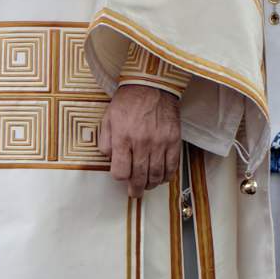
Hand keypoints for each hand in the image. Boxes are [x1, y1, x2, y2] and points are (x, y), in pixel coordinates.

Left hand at [99, 84, 181, 198]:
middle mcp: (141, 142)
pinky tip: (162, 177)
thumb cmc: (127, 102)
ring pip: (157, 174)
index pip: (120, 171)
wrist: (152, 85)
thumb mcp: (107, 119)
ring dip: (152, 184)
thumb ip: (105, 141)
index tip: (120, 175)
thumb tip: (110, 160)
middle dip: (136, 188)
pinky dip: (168, 175)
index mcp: (122, 138)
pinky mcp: (174, 140)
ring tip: (148, 186)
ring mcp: (160, 142)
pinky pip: (173, 165)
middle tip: (135, 193)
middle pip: (139, 176)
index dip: (119, 177)